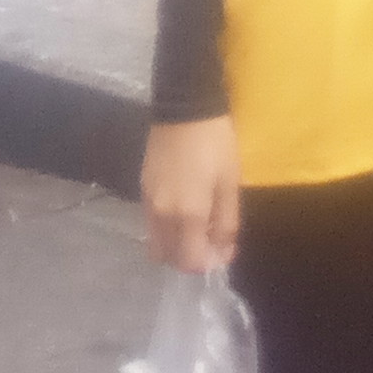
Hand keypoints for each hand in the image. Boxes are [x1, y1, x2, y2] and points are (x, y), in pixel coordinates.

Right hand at [144, 113, 241, 271]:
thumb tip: (224, 254)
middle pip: (168, 257)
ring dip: (175, 244)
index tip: (222, 251)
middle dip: (188, 257)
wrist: (185, 108)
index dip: (207, 264)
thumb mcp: (229, 182)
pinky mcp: (143, 189)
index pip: (189, 262)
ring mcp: (148, 202)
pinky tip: (183, 208)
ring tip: (198, 224)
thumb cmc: (215, 144)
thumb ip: (227, 222)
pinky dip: (166, 227)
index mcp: (187, 215)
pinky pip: (152, 222)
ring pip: (157, 241)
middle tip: (210, 239)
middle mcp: (162, 215)